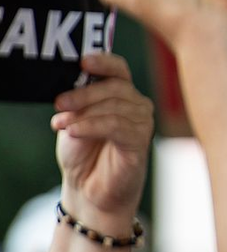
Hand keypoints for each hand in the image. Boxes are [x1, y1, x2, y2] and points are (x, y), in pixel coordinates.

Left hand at [52, 52, 153, 231]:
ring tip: (60, 124)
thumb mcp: (76, 121)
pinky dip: (92, 126)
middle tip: (59, 102)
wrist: (89, 189)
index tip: (83, 61)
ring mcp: (143, 122)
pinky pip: (116, 126)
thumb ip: (79, 104)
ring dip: (83, 113)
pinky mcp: (140, 141)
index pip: (119, 70)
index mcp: (123, 94)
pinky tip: (74, 131)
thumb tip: (72, 88)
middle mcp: (137, 104)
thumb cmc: (84, 153)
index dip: (104, 62)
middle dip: (84, 93)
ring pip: (115, 106)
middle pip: (116, 87)